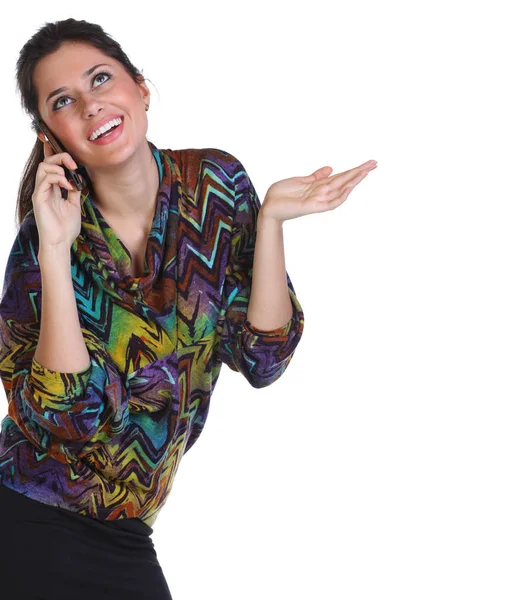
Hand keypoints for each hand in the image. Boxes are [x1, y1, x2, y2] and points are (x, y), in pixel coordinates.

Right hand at [32, 139, 83, 251]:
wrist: (61, 243)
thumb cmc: (66, 227)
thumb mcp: (74, 205)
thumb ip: (73, 191)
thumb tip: (78, 179)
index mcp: (52, 189)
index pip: (50, 166)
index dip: (51, 152)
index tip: (56, 141)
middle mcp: (44, 188)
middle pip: (47, 162)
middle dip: (61, 157)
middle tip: (74, 164)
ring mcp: (40, 192)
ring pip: (44, 167)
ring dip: (59, 167)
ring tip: (70, 177)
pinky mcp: (39, 198)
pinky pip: (44, 179)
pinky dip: (58, 178)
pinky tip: (67, 186)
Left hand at [261, 159, 377, 222]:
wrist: (269, 207)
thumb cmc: (281, 195)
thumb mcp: (300, 180)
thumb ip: (316, 176)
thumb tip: (331, 168)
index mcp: (319, 185)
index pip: (341, 176)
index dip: (354, 170)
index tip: (368, 163)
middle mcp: (322, 192)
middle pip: (345, 181)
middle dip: (359, 172)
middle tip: (375, 163)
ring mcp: (318, 200)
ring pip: (341, 190)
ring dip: (354, 181)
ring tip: (366, 171)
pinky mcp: (312, 206)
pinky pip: (330, 203)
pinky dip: (340, 196)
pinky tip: (349, 188)